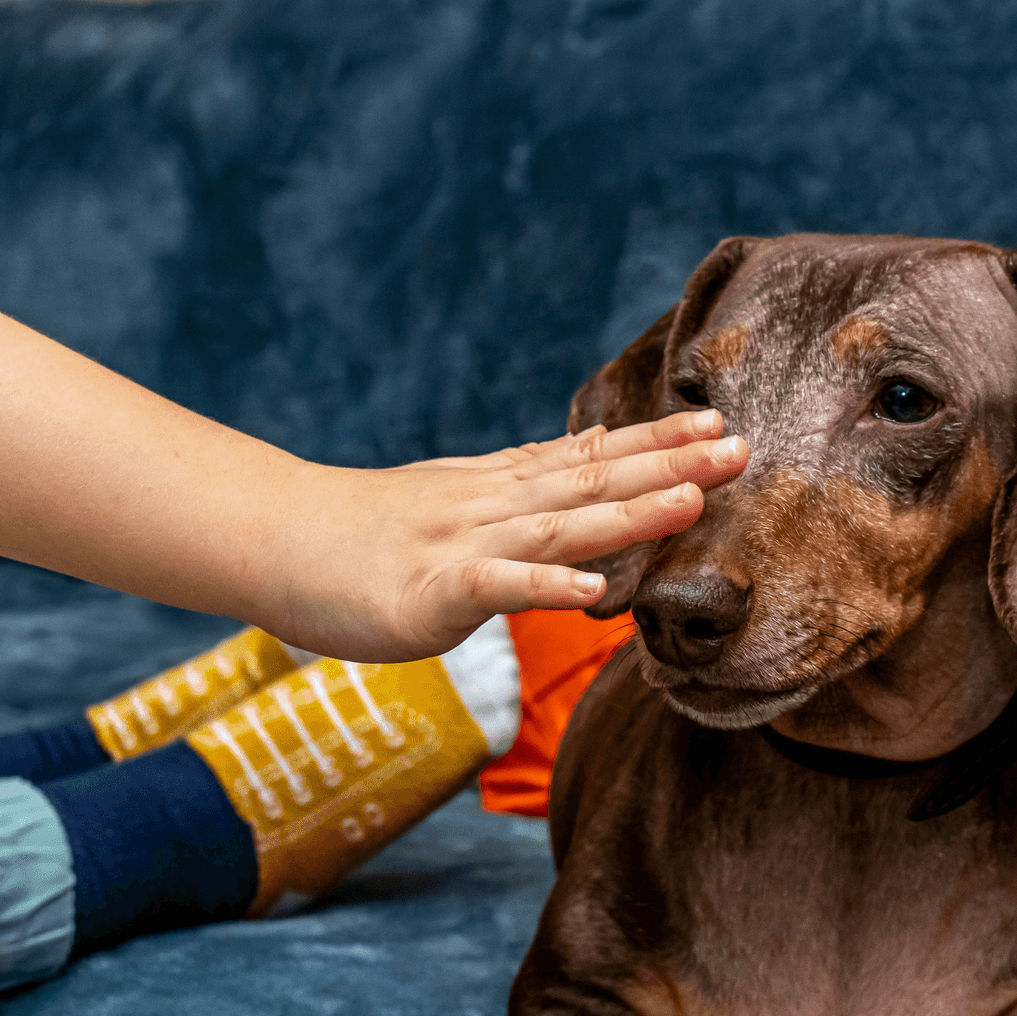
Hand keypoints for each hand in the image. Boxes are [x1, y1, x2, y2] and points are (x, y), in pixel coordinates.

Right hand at [268, 410, 747, 660]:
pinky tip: (594, 591)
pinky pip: (496, 588)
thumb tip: (587, 476)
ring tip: (693, 500)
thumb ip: (519, 496)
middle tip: (741, 447)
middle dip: (670, 465)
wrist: (275, 539)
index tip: (718, 424)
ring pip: (559, 525)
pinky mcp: (431, 590)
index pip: (589, 458)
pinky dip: (545, 587)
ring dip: (628, 513)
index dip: (655, 443)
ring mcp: (463, 543)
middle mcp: (492, 504)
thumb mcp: (451, 503)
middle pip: (592, 481)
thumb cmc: (361, 535)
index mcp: (499, 488)